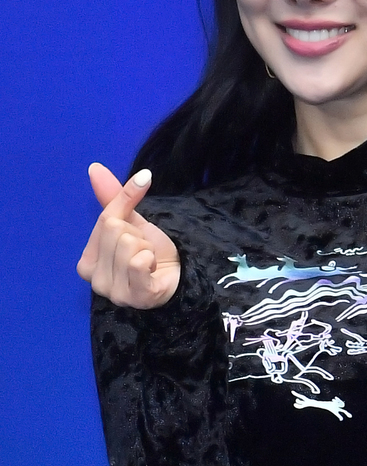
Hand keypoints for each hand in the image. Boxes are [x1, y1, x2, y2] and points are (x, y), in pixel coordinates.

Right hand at [77, 163, 180, 307]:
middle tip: (145, 250)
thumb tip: (95, 167)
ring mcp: (114, 292)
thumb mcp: (132, 221)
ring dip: (148, 248)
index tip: (138, 230)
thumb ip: (113, 196)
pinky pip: (139, 263)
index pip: (106, 220)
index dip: (127, 218)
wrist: (181, 274)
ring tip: (150, 261)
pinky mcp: (136, 298)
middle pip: (116, 231)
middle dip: (138, 235)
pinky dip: (151, 259)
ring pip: (129, 245)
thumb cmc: (152, 251)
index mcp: (86, 262)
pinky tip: (153, 268)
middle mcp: (94, 281)